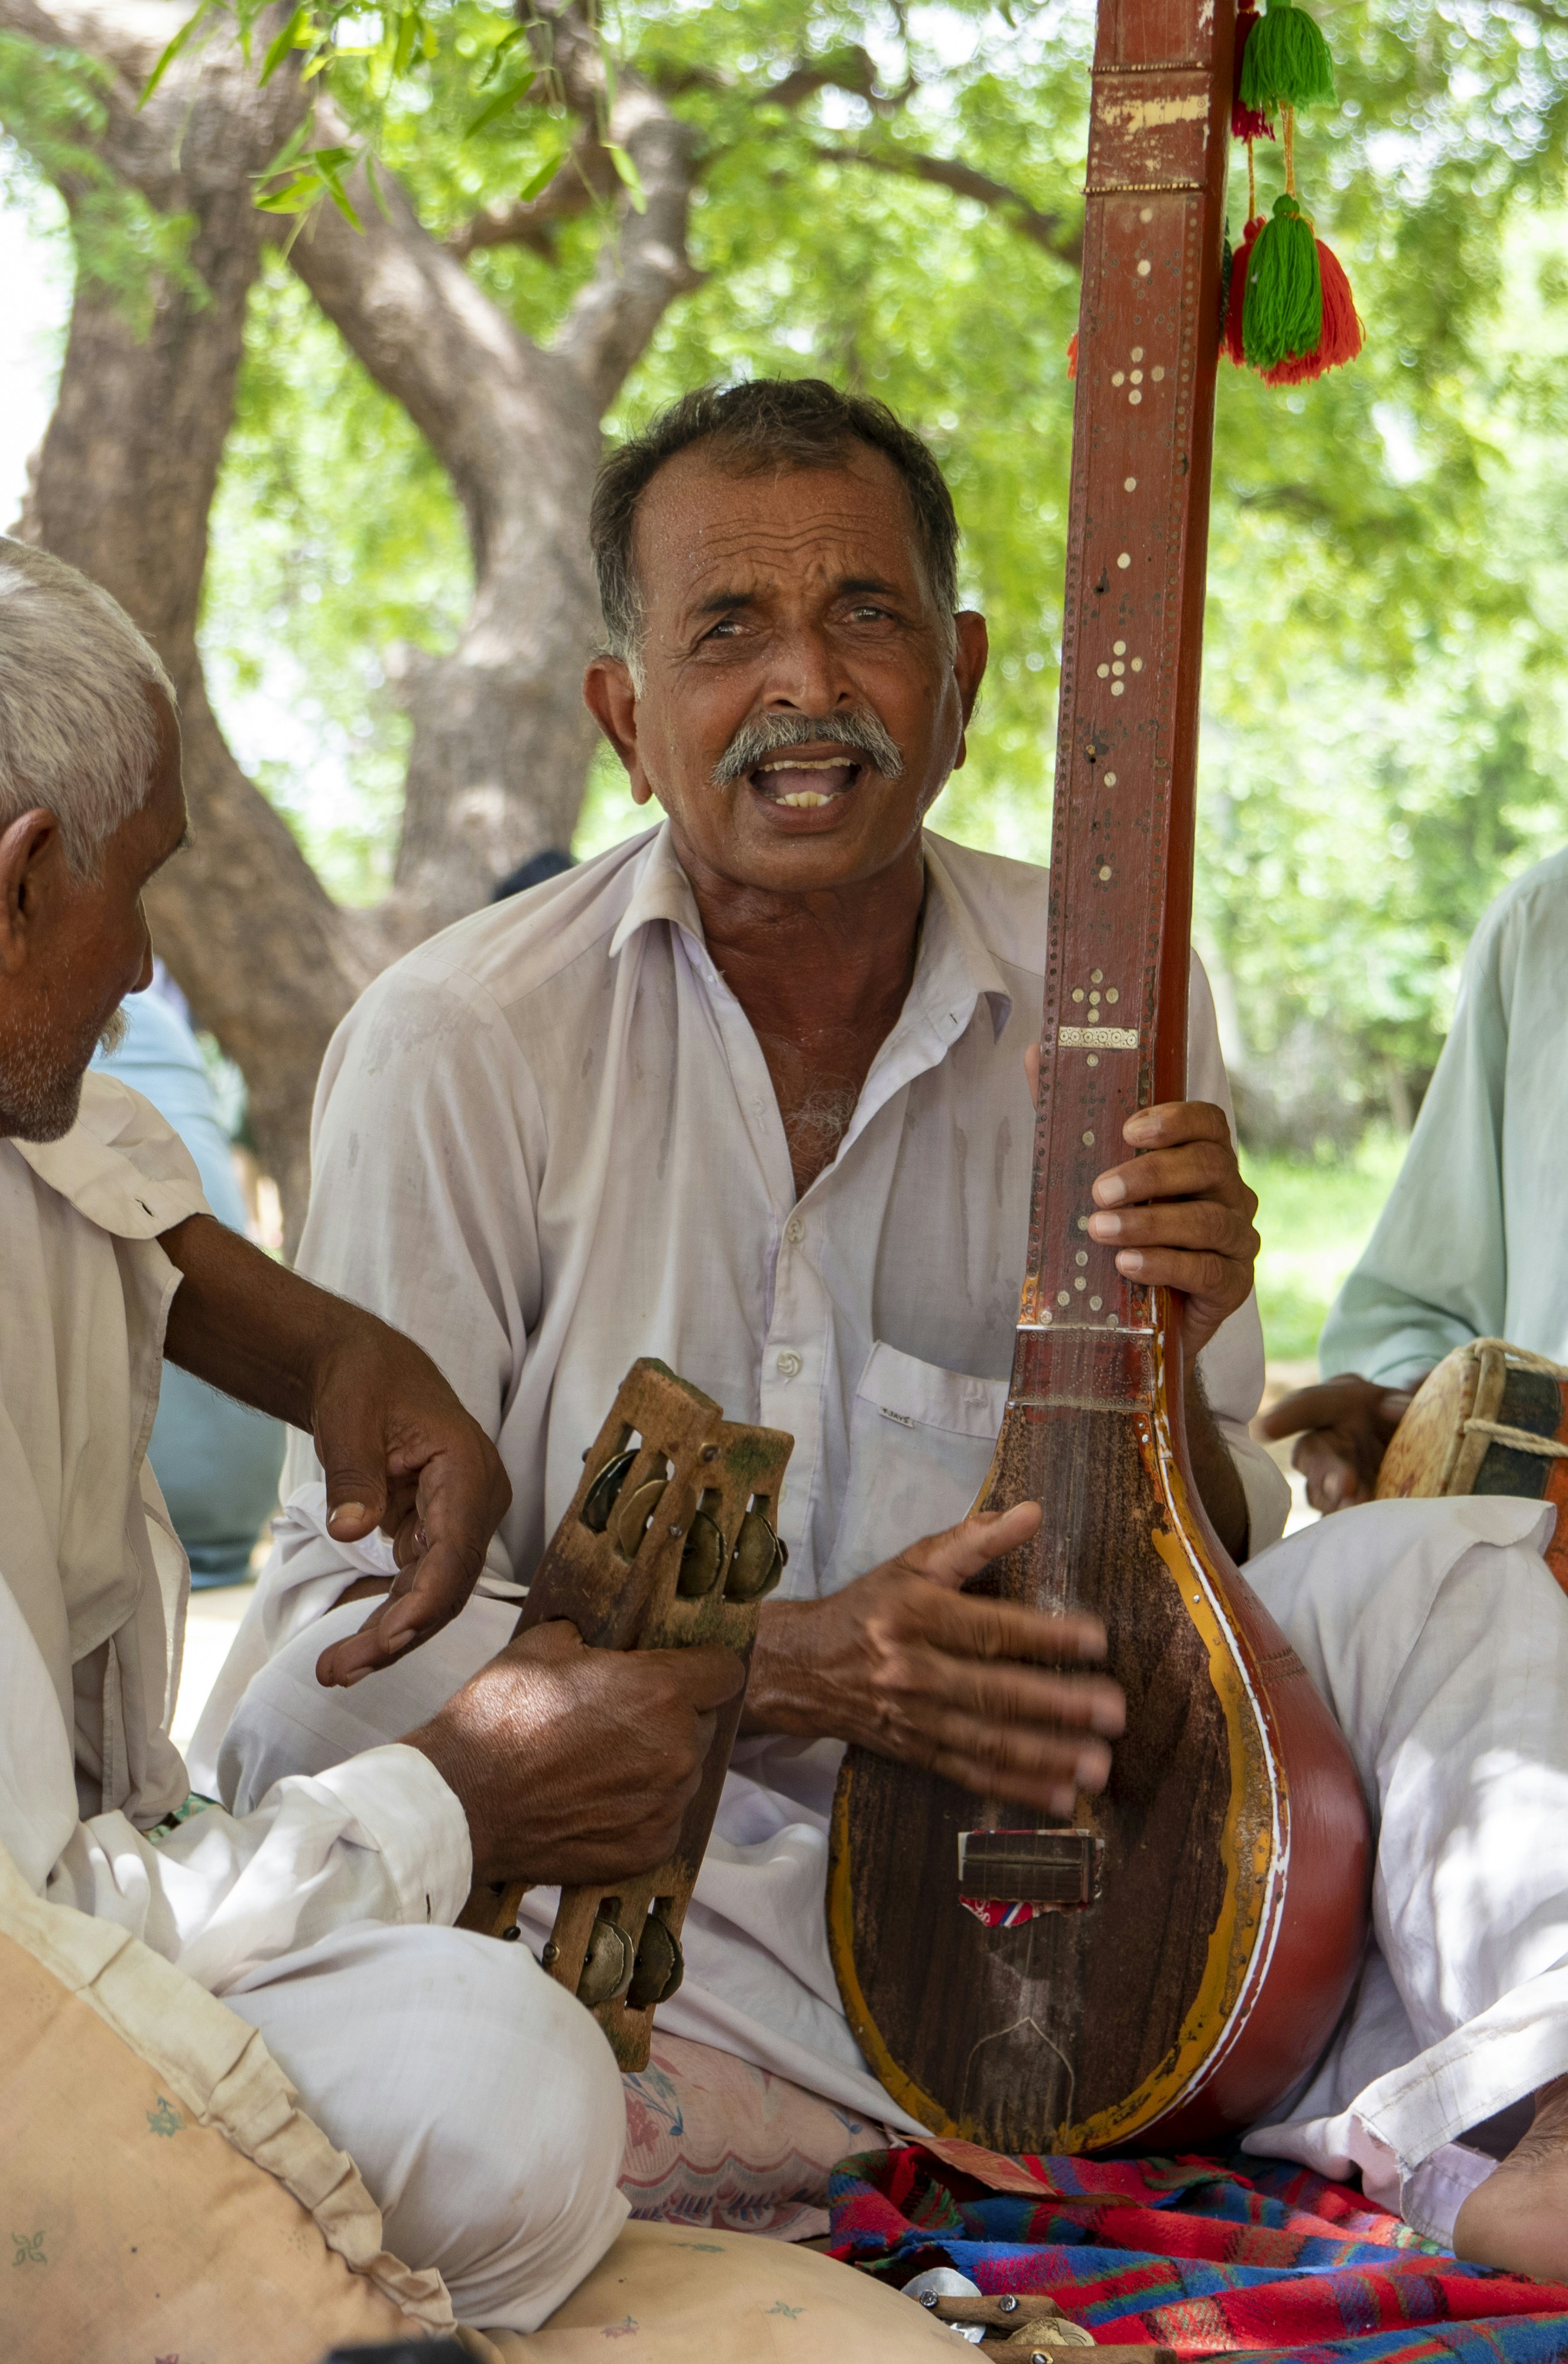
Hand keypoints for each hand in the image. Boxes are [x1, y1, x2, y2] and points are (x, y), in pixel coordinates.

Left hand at [307, 1315, 511, 1686]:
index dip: (426, 1599)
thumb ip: (353, 1475)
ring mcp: (460, 1521)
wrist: (368, 1368)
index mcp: (468, 1467)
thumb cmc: (363, 1382)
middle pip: (449, 1584)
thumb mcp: (347, 1418)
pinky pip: (419, 1587)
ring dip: (390, 1636)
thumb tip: (350, 1531)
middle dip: (400, 1633)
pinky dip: (388, 1617)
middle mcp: (477, 1500)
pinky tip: (353, 1649)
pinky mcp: (437, 1534)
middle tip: (339, 1670)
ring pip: (435, 1595)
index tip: (388, 1638)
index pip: (457, 1548)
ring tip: (334, 1671)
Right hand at [403, 1620, 745, 1887]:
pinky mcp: (649, 1848)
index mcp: (661, 1692)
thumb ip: (596, 1641)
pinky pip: (663, 1816)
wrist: (462, 1802)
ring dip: (656, 1763)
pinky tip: (595, 1800)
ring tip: (600, 1763)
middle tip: (620, 1718)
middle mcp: (676, 1750)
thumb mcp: (545, 1645)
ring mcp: (665, 1805)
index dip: (702, 1667)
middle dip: (672, 1716)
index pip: (726, 1671)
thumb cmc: (498, 1719)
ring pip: (683, 1771)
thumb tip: (606, 1645)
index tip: (680, 1671)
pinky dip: (639, 1808)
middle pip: (702, 1722)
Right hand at [744, 1501, 1123, 1812]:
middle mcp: (914, 1671)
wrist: (801, 1668)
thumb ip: (972, 1540)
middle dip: (1058, 1705)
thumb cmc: (869, 1607)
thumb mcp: (911, 1564)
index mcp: (916, 1615)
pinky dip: (1017, 1790)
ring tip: (1098, 1768)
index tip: (1097, 1641)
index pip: (989, 1628)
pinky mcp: (917, 1753)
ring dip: (1047, 1757)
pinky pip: (973, 1775)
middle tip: (1114, 1713)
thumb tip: (1030, 1513)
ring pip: (988, 1742)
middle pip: (994, 1691)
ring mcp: (916, 1719)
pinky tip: (1061, 1798)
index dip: (1044, 1635)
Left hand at [1024, 1053, 1257, 1356]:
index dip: (1176, 1120)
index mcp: (1203, 1160)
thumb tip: (1034, 1053)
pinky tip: (1128, 1266)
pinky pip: (1207, 1270)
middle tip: (1099, 1191)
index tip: (1128, 1130)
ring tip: (1099, 1230)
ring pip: (1207, 1220)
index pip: (1209, 1123)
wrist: (1140, 1319)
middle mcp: (1231, 1194)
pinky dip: (1164, 1265)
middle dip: (1151, 1174)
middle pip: (1210, 1166)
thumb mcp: (1090, 1179)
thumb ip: (1069, 1122)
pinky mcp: (1234, 1286)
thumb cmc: (1120, 1237)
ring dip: (1150, 1223)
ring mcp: (1238, 1240)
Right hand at [1258, 1374, 1420, 1512]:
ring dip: (1338, 1500)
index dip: (1287, 1416)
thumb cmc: (1414, 1413)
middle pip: (1312, 1451)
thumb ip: (1410, 1400)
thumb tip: (1394, 1407)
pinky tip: (1361, 1525)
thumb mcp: (1417, 1400)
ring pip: (1319, 1488)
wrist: (1422, 1442)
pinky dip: (1346, 1519)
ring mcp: (1332, 1470)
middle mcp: (1329, 1434)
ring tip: (1362, 1508)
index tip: (1264, 1430)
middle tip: (1344, 1487)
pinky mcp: (1341, 1500)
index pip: (1310, 1404)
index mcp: (1342, 1401)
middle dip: (1325, 1471)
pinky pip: (1333, 1512)